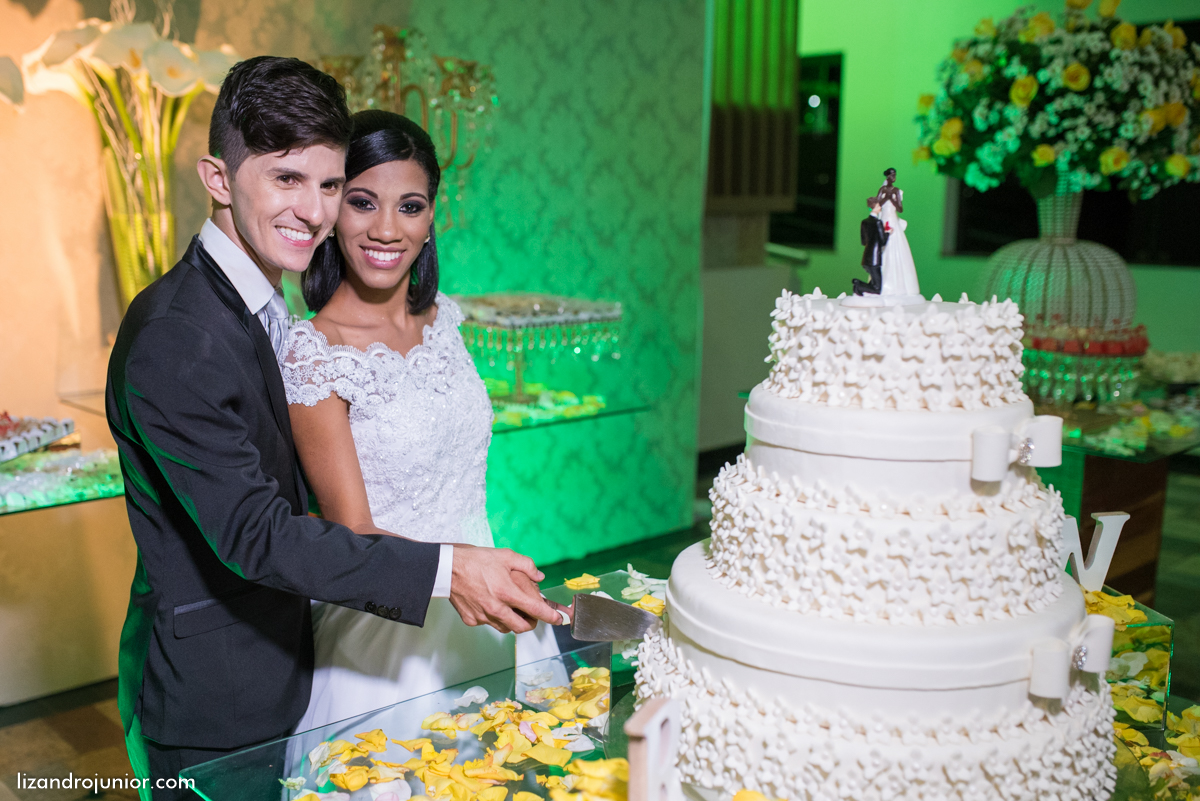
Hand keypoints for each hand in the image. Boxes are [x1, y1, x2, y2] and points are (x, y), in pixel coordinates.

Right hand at [448, 544, 565, 633]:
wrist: (446, 568)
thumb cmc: (473, 560)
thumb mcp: (505, 555)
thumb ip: (527, 566)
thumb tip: (539, 576)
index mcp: (507, 593)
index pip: (536, 610)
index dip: (550, 617)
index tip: (558, 619)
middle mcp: (496, 608)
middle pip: (522, 627)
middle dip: (531, 623)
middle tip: (533, 615)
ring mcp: (482, 616)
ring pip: (505, 628)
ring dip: (512, 622)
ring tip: (512, 609)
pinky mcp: (471, 620)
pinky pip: (488, 623)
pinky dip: (494, 617)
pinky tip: (491, 605)